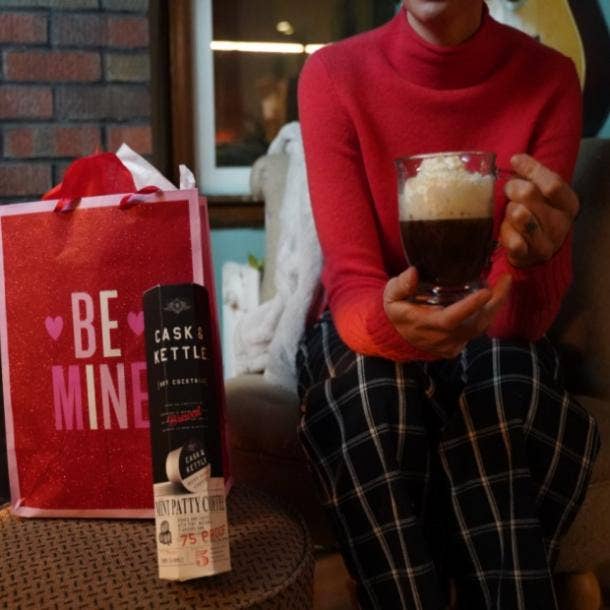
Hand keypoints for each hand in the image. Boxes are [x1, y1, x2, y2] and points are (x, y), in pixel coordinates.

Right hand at [383, 267, 511, 358]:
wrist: (395, 336)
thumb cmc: (396, 311)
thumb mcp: (391, 296)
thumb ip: (401, 285)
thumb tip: (413, 272)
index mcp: (427, 325)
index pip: (452, 318)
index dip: (470, 306)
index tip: (487, 290)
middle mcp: (442, 338)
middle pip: (475, 323)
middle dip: (495, 302)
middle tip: (506, 279)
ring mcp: (451, 345)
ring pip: (480, 328)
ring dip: (494, 307)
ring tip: (504, 285)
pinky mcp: (456, 347)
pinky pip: (476, 332)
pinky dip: (486, 315)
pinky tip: (493, 299)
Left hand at [500, 154, 578, 267]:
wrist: (533, 252)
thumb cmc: (535, 216)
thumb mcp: (541, 195)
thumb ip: (532, 176)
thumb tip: (516, 159)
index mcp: (568, 204)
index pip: (552, 183)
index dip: (531, 169)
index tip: (514, 160)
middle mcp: (561, 224)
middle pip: (529, 194)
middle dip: (513, 188)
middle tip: (509, 190)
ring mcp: (545, 243)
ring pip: (519, 214)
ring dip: (508, 210)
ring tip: (509, 213)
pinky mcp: (527, 257)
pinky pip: (512, 240)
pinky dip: (505, 233)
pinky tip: (506, 231)